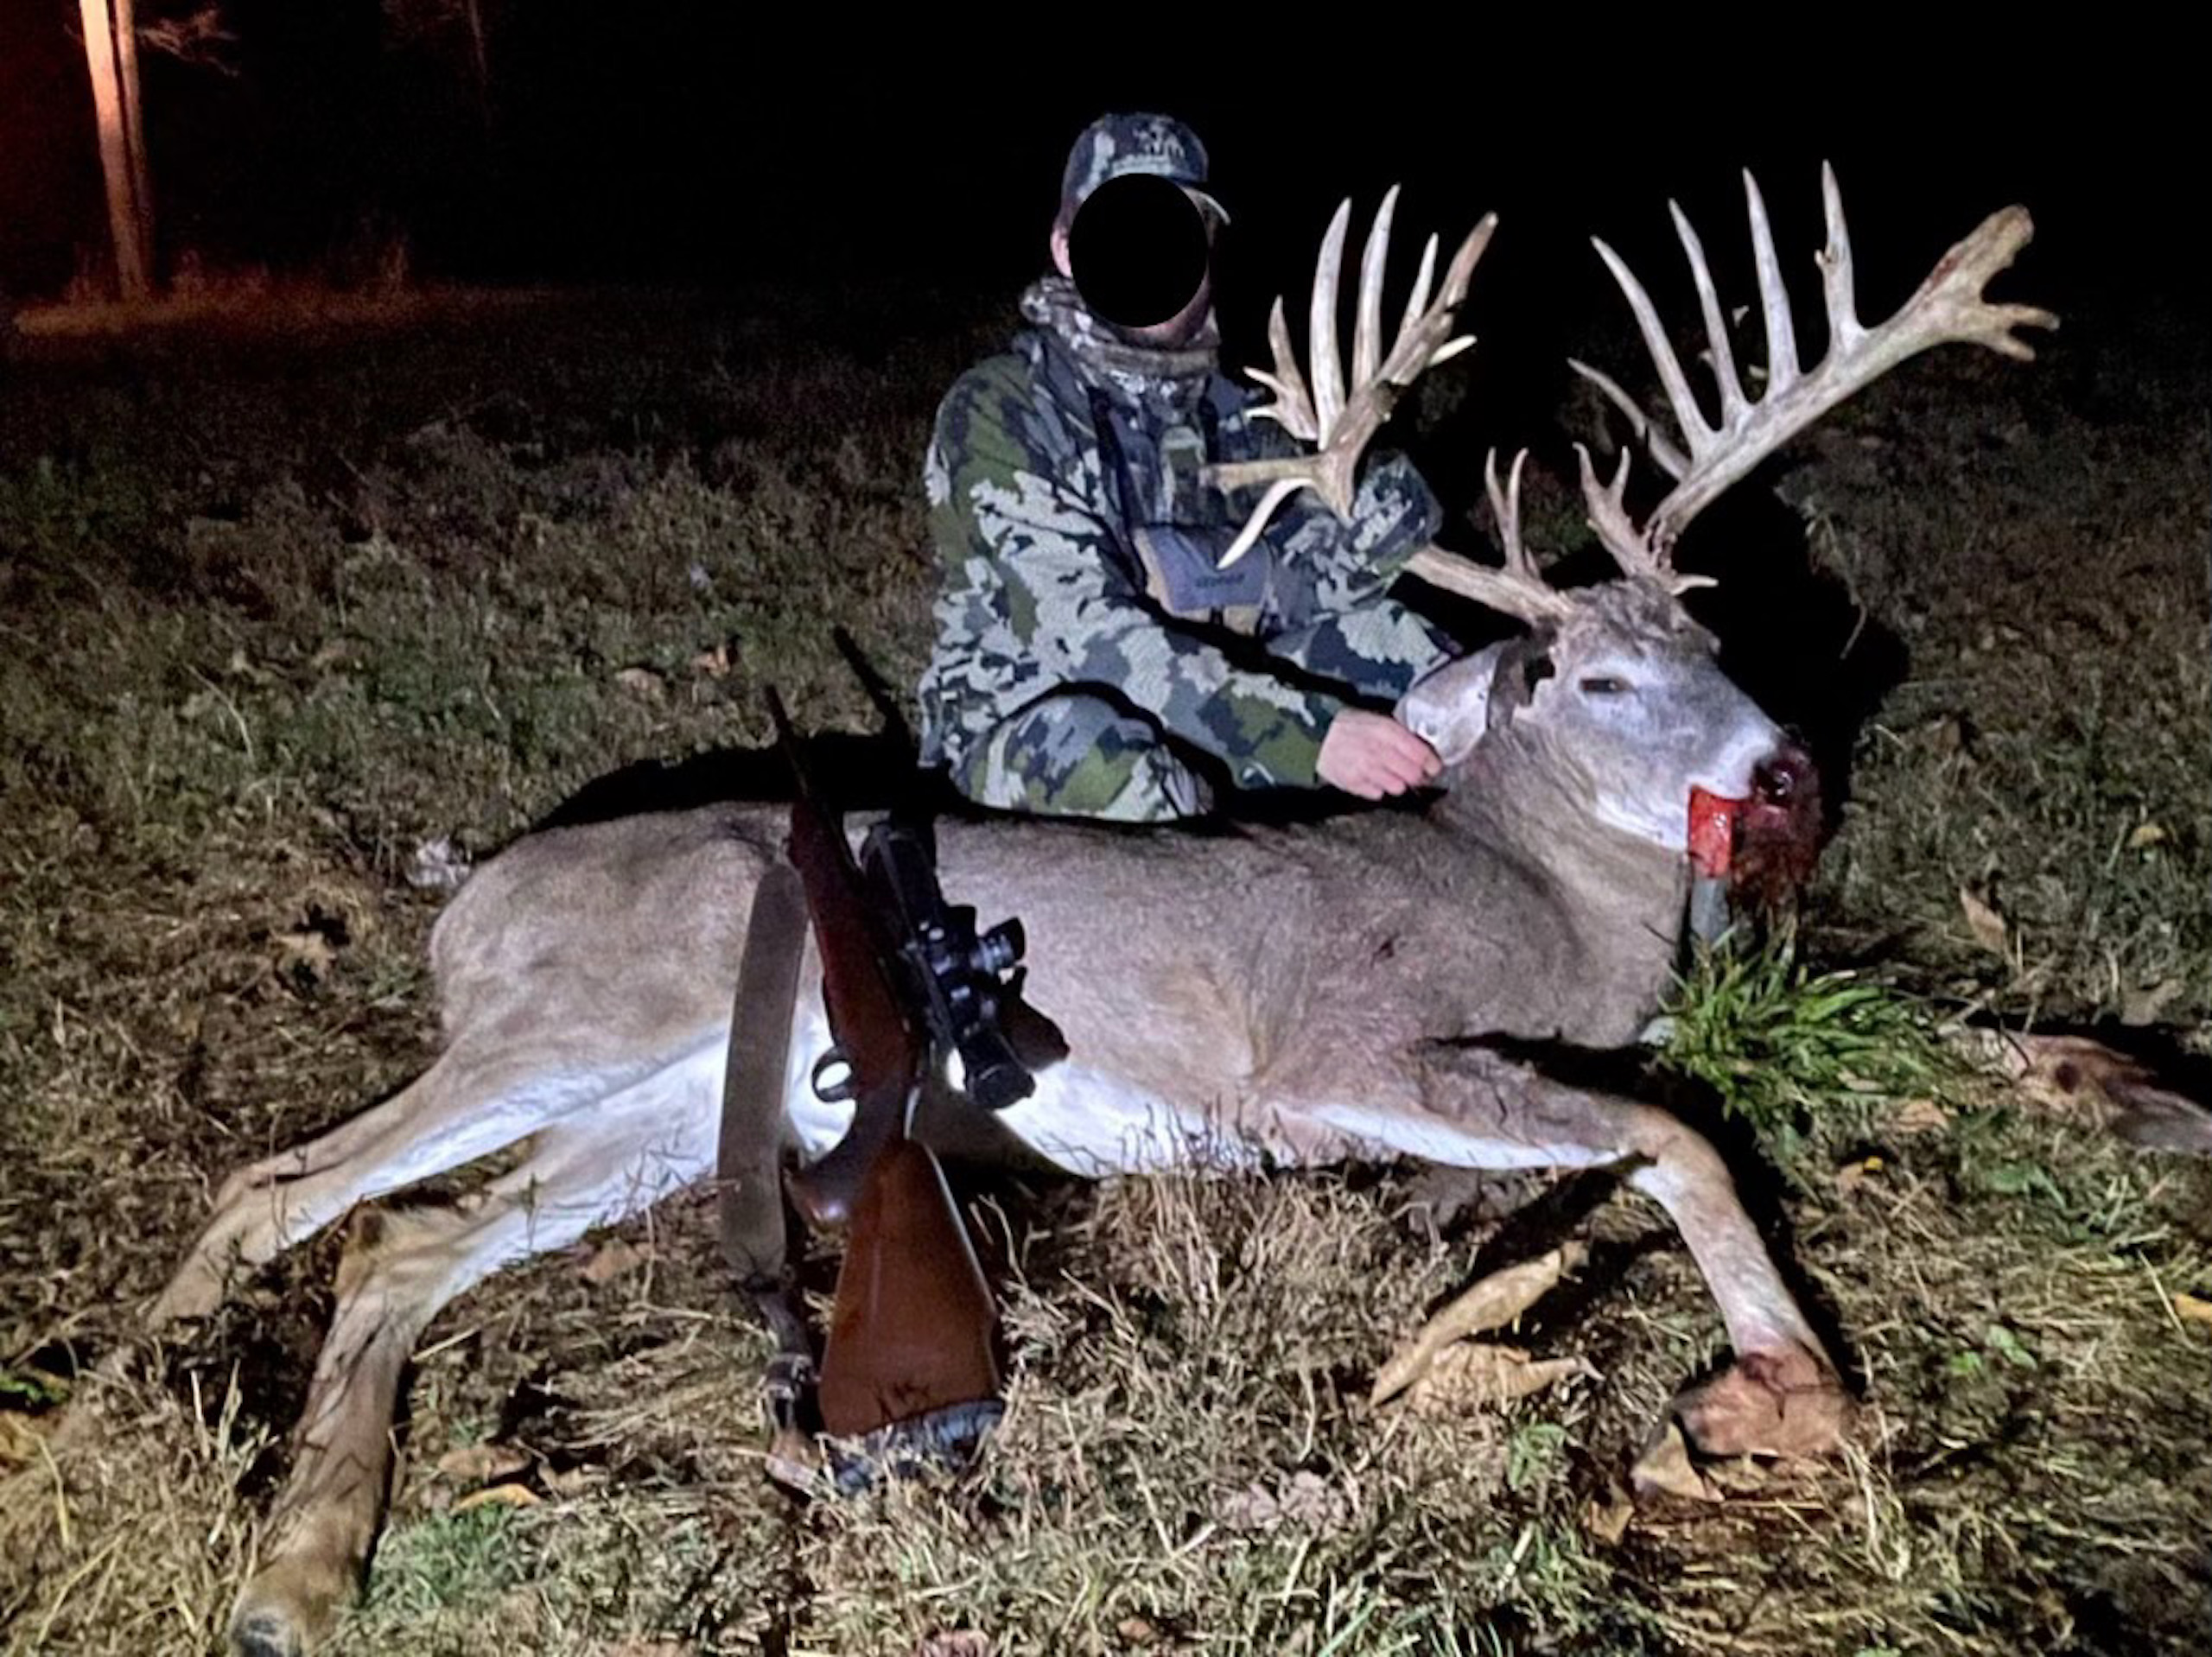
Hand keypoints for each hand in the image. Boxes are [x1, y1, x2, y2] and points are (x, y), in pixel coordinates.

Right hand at [1316, 710, 1441, 799]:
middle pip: (1413, 775)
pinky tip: (1372, 777)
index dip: (1432, 763)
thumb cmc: (1349, 726)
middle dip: (1416, 775)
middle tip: (1414, 773)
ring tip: (1389, 774)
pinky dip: (1378, 788)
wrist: (1316, 735)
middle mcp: (1379, 752)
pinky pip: (1377, 794)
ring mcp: (1366, 770)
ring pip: (1397, 788)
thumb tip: (1423, 751)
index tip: (1434, 766)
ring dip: (1397, 782)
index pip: (1420, 754)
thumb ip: (1400, 735)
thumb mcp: (1378, 720)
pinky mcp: (1354, 784)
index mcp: (1386, 731)